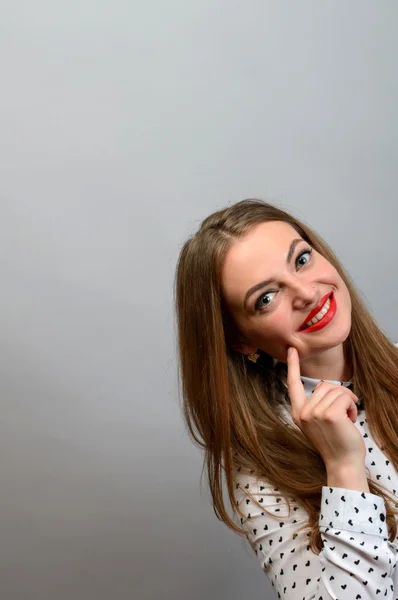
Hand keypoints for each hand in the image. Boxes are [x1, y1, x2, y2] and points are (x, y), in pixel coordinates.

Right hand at [286, 347, 366, 470]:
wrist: (343, 464)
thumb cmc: (336, 443)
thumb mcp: (318, 422)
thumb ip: (316, 404)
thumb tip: (327, 387)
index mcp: (298, 413)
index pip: (293, 384)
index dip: (293, 366)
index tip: (292, 349)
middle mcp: (303, 412)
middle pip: (325, 385)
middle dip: (340, 395)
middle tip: (345, 413)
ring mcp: (315, 414)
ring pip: (336, 390)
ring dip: (347, 402)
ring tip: (347, 419)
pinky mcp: (329, 415)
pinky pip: (345, 397)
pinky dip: (352, 406)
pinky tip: (350, 420)